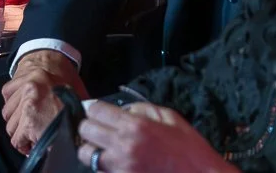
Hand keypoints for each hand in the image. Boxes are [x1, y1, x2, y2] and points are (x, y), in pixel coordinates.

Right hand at [1, 50, 88, 154]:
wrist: (55, 58)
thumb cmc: (68, 86)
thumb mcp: (74, 112)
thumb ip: (65, 131)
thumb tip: (60, 148)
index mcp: (44, 117)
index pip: (20, 142)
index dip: (27, 147)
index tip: (33, 145)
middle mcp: (28, 106)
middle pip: (12, 130)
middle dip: (21, 134)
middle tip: (31, 132)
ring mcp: (18, 95)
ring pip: (6, 116)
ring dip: (15, 118)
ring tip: (27, 117)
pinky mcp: (11, 85)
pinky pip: (5, 100)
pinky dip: (12, 102)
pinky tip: (23, 102)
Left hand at [76, 102, 236, 172]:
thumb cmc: (191, 149)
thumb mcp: (171, 118)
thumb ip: (143, 109)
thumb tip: (124, 109)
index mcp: (134, 126)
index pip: (95, 110)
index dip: (96, 109)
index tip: (101, 113)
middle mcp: (123, 146)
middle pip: (84, 130)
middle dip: (90, 127)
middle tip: (102, 130)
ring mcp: (120, 167)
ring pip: (85, 154)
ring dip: (92, 149)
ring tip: (105, 149)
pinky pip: (99, 172)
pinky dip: (103, 167)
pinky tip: (116, 164)